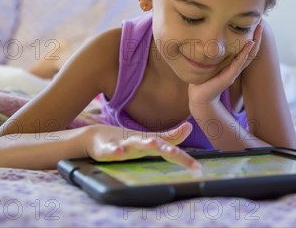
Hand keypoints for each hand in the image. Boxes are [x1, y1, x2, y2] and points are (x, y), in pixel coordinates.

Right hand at [84, 122, 200, 169]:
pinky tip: (118, 152)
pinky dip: (114, 150)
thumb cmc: (129, 140)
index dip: (183, 159)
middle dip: (167, 149)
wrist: (98, 136)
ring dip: (144, 143)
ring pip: (135, 144)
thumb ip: (170, 137)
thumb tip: (189, 127)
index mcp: (151, 143)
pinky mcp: (107, 148)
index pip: (171, 150)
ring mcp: (123, 144)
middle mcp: (140, 142)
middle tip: (176, 153)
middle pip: (156, 145)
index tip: (197, 168)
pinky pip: (111, 150)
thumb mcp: (150, 141)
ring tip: (153, 144)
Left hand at [188, 21, 263, 107]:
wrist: (199, 96)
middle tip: (261, 23)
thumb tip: (213, 37)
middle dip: (257, 37)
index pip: (247, 49)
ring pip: (249, 56)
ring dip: (255, 42)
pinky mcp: (228, 78)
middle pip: (252, 51)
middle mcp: (237, 68)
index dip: (252, 37)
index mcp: (234, 64)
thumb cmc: (205, 78)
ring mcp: (234, 73)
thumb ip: (216, 53)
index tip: (255, 24)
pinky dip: (245, 54)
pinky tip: (249, 44)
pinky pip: (238, 64)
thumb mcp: (211, 62)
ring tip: (259, 30)